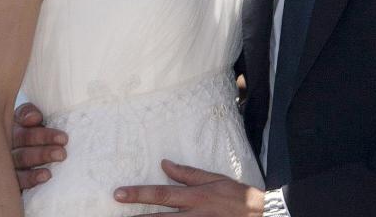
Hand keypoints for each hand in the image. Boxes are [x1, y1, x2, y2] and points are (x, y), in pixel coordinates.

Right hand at [10, 102, 68, 189]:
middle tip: (64, 139)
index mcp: (15, 125)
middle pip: (22, 137)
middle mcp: (8, 143)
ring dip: (41, 155)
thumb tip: (34, 117)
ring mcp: (7, 163)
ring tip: (61, 155)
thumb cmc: (41, 142)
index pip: (20, 117)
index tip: (39, 119)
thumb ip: (35, 116)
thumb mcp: (41, 125)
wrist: (31, 178)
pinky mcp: (12, 182)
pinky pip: (19, 180)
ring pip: (22, 157)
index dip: (27, 116)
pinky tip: (46, 175)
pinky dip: (31, 178)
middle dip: (43, 137)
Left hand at [114, 159, 263, 215]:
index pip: (160, 195)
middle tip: (115, 215)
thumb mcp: (214, 179)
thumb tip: (164, 164)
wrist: (260, 215)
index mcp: (195, 197)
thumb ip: (187, 173)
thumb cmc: (237, 195)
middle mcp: (193, 216)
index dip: (138, 194)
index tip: (119, 194)